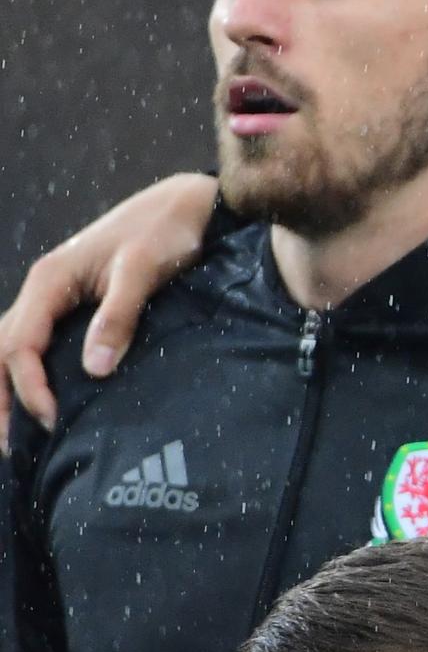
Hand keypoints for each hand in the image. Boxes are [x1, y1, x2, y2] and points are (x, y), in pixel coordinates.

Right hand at [1, 174, 219, 446]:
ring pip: (13, 345)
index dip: (28, 387)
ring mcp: (55, 295)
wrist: (186, 206)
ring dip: (7, 387)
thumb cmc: (165, 233)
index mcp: (49, 281)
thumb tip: (95, 369)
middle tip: (10, 445)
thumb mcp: (143, 271)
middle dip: (0, 397)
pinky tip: (41, 399)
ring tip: (14, 433)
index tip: (51, 420)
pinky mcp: (74, 302)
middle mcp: (43, 288)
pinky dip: (28, 372)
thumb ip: (119, 318)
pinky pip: (37, 341)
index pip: (19, 345)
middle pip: (0, 349)